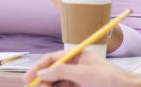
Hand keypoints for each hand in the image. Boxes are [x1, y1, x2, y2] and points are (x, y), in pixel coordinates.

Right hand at [23, 50, 140, 86]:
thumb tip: (42, 73)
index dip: (39, 67)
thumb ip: (61, 72)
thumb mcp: (84, 74)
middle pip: (53, 72)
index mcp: (77, 56)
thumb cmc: (111, 80)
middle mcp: (76, 67)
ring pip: (57, 83)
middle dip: (43, 80)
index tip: (29, 78)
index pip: (53, 59)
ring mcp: (78, 79)